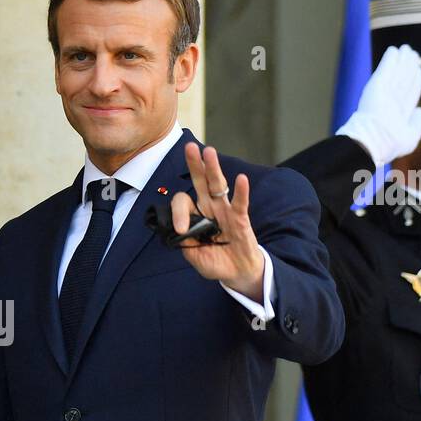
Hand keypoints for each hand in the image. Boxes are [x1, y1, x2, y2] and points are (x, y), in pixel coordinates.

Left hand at [172, 142, 264, 300]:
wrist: (236, 273)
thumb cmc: (215, 261)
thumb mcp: (193, 255)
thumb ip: (184, 243)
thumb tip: (179, 230)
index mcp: (196, 215)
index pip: (183, 202)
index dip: (179, 212)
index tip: (181, 230)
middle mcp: (210, 208)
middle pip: (201, 182)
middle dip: (195, 165)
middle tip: (190, 147)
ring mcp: (225, 212)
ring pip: (219, 186)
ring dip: (214, 169)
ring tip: (209, 152)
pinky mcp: (240, 220)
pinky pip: (240, 204)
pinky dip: (241, 192)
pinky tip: (241, 179)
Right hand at [335, 44, 420, 165]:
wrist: (372, 142)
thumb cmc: (391, 144)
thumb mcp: (411, 137)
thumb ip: (417, 122)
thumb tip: (420, 110)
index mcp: (398, 111)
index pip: (409, 91)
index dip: (415, 79)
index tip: (418, 69)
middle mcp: (391, 100)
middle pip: (403, 78)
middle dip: (408, 66)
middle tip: (413, 54)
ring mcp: (384, 92)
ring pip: (396, 72)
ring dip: (401, 59)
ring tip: (407, 48)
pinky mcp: (376, 86)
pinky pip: (385, 69)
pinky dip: (389, 59)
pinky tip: (393, 50)